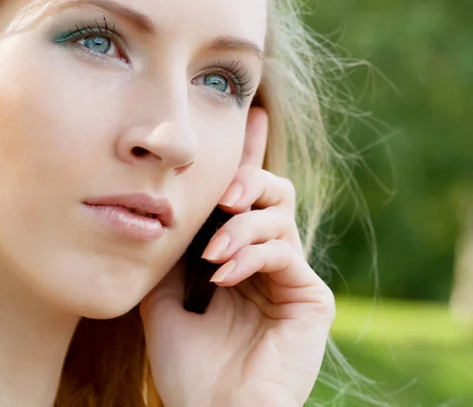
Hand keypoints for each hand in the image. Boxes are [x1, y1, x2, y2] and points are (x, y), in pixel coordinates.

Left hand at [139, 107, 335, 406]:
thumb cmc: (185, 361)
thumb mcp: (164, 292)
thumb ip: (174, 247)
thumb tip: (169, 203)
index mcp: (236, 252)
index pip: (246, 194)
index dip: (250, 154)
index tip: (249, 114)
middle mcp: (267, 257)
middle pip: (272, 190)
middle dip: (246, 181)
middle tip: (219, 195)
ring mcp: (291, 275)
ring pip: (279, 214)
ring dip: (241, 226)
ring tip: (212, 254)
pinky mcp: (311, 296)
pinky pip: (285, 251)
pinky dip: (252, 254)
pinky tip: (223, 273)